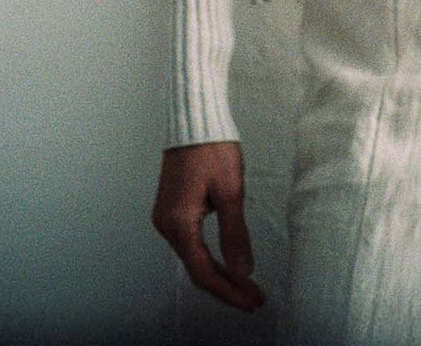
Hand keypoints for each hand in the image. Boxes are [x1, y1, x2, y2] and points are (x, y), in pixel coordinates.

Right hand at [151, 140, 265, 312]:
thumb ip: (235, 234)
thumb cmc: (213, 148)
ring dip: (219, 273)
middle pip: (196, 268)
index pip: (203, 271)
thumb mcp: (231, 191)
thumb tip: (243, 271)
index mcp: (178, 222)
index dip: (228, 291)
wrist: (195, 119)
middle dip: (227, 286)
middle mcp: (165, 225)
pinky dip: (209, 256)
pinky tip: (227, 263)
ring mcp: (165, 217)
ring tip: (247, 286)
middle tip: (255, 299)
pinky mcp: (171, 209)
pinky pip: (190, 242)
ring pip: (193, 256)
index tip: (252, 301)